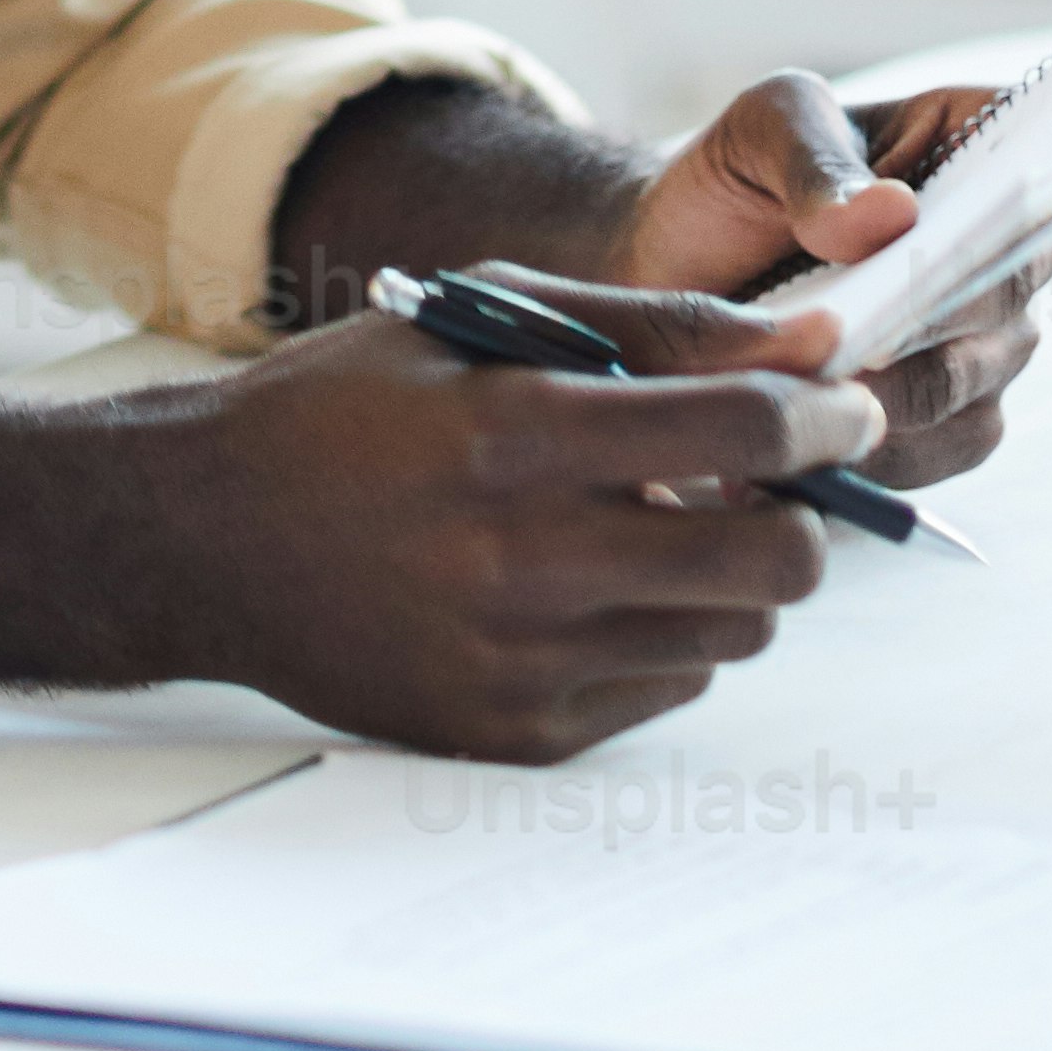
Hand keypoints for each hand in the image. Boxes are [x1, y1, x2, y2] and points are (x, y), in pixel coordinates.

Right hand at [146, 295, 887, 763]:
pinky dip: (661, 632)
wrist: (207, 537)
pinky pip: (664, 688)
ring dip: (732, 573)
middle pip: (774, 564)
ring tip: (663, 523)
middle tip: (777, 481)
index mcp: (514, 433)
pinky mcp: (516, 734)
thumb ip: (644, 326)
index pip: (741, 435)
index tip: (845, 403)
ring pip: (733, 634)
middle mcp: (526, 560)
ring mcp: (523, 663)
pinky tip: (593, 584)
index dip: (822, 415)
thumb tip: (800, 340)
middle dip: (806, 514)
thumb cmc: (346, 408)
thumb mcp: (476, 315)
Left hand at [616, 67, 1044, 487]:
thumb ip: (816, 163)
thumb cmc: (740, 177)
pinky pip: (934, 453)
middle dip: (917, 324)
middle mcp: (1005, 253)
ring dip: (881, 399)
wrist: (685, 265)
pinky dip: (868, 452)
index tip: (936, 246)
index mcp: (979, 145)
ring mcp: (989, 345)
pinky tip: (798, 440)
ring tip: (795, 392)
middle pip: (1002, 298)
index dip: (1002, 214)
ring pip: (964, 390)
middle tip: (839, 344)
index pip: (1034, 176)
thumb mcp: (762, 132)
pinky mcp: (955, 424)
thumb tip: (891, 215)